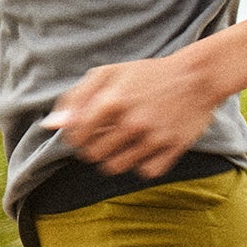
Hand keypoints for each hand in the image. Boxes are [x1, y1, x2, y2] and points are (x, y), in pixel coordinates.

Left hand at [43, 53, 220, 177]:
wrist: (197, 76)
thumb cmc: (147, 74)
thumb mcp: (109, 74)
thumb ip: (76, 98)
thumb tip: (50, 125)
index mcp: (113, 101)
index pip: (76, 137)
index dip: (75, 136)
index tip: (84, 131)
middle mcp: (132, 122)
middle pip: (93, 155)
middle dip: (93, 147)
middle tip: (104, 135)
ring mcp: (154, 138)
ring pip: (115, 167)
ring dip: (113, 158)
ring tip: (121, 142)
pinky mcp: (173, 149)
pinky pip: (145, 172)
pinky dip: (141, 164)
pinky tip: (143, 149)